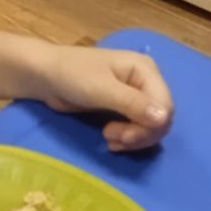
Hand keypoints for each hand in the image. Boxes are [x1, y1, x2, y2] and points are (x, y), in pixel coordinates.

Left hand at [35, 47, 173, 153]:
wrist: (44, 76)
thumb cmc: (71, 75)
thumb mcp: (101, 89)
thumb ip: (132, 104)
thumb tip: (164, 119)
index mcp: (146, 70)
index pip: (166, 107)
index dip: (150, 127)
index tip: (121, 136)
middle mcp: (147, 81)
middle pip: (161, 119)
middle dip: (140, 134)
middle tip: (112, 139)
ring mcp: (136, 95)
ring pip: (151, 127)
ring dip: (133, 139)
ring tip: (109, 140)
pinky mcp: (124, 108)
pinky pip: (138, 128)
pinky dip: (128, 138)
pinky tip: (111, 141)